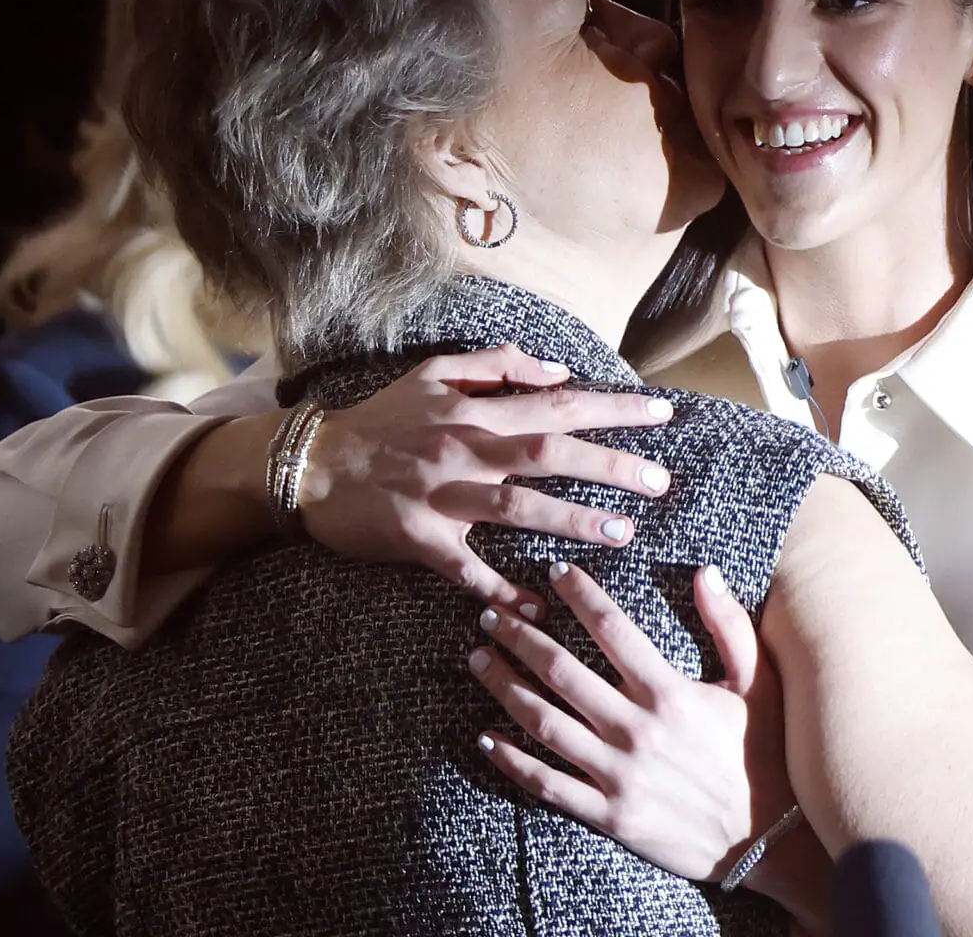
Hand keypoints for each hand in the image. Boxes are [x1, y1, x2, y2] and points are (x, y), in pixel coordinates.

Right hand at [298, 345, 678, 615]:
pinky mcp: (420, 539)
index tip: (661, 412)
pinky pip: (466, 568)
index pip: (558, 404)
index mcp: (474, 411)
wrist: (310, 466)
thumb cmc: (379, 420)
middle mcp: (465, 450)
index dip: (612, 407)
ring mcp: (443, 496)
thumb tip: (559, 371)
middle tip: (660, 481)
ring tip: (622, 532)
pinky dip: (500, 588)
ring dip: (572, 519)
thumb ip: (497, 365)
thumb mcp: (434, 374)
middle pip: (549, 453)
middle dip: (609, 465)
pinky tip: (538, 607)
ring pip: (517, 506)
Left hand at [465, 561, 791, 883]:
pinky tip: (485, 737)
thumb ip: (730, 625)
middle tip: (492, 612)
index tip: (554, 572)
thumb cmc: (764, 755)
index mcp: (670, 694)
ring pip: (545, 722)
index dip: (580, 595)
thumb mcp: (759, 684)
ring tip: (479, 658)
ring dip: (506, 687)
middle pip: (562, 672)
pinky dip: (512, 761)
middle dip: (521, 636)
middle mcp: (638, 731)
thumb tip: (706, 571)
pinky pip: (548, 785)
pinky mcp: (609, 816)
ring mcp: (619, 776)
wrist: (769, 842)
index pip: (613, 629)